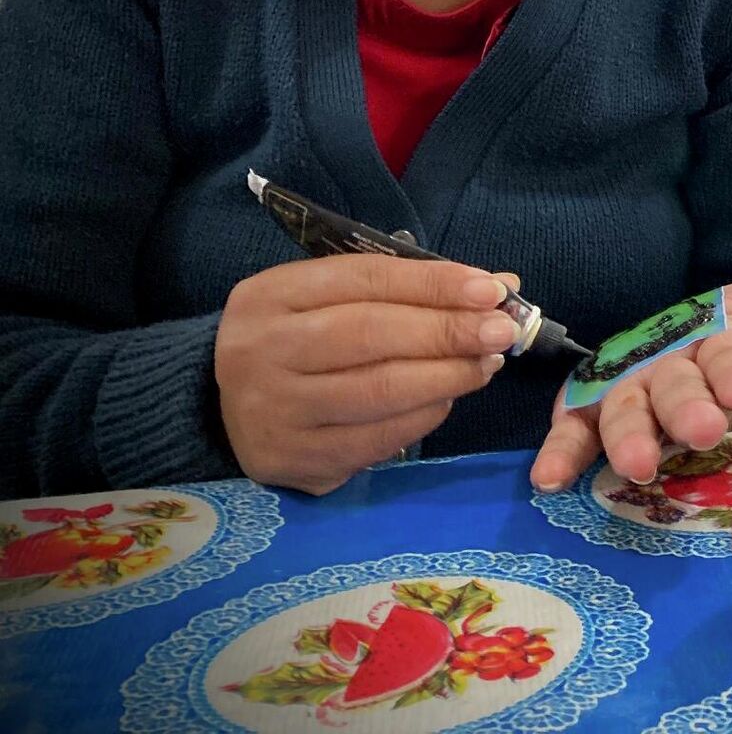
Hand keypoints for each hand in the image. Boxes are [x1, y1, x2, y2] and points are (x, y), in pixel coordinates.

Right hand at [216, 254, 520, 494]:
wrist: (222, 406)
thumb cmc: (298, 339)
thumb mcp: (335, 298)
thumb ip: (409, 289)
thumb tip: (501, 288)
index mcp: (272, 295)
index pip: (366, 280)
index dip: (435, 284)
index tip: (492, 290)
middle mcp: (261, 350)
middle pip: (371, 335)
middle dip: (448, 332)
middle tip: (502, 332)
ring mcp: (272, 410)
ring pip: (377, 392)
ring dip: (446, 377)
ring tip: (486, 365)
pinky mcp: (291, 459)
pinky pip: (374, 440)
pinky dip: (423, 417)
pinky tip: (447, 400)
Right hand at [529, 255, 731, 491]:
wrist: (662, 346)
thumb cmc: (720, 341)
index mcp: (710, 339)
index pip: (724, 353)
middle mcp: (664, 363)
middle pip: (672, 385)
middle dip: (686, 407)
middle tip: (704, 431)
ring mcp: (623, 392)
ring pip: (624, 412)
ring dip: (628, 437)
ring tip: (639, 465)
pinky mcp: (587, 418)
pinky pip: (571, 434)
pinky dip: (558, 454)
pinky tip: (549, 480)